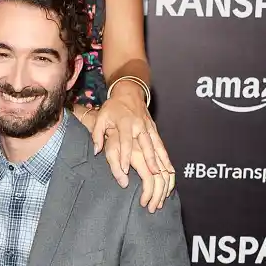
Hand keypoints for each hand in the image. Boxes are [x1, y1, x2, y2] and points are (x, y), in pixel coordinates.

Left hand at [89, 89, 174, 211]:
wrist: (129, 92)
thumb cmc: (112, 107)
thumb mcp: (101, 117)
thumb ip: (97, 134)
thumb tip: (96, 151)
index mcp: (125, 122)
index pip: (125, 141)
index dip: (125, 155)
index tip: (124, 169)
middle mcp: (139, 125)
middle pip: (145, 144)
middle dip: (149, 159)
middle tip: (152, 174)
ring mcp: (148, 127)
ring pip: (156, 145)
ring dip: (161, 160)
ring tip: (165, 174)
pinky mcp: (154, 129)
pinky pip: (161, 144)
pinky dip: (166, 156)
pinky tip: (169, 168)